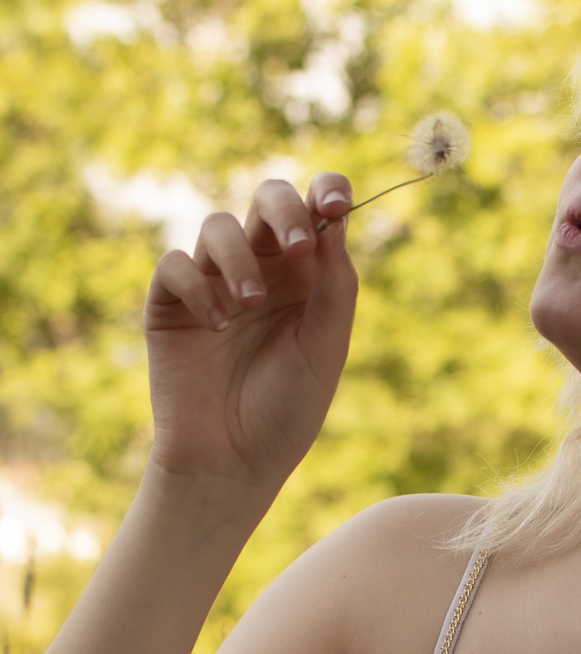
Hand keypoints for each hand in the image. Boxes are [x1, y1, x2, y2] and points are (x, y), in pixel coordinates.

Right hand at [144, 175, 357, 490]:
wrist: (233, 462)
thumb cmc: (287, 410)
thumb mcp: (324, 348)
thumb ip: (335, 285)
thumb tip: (336, 219)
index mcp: (308, 276)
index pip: (317, 211)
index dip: (327, 191)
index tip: (337, 203)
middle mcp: (263, 270)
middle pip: (267, 201)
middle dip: (283, 211)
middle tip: (297, 247)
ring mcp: (214, 282)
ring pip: (219, 226)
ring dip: (239, 261)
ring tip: (251, 307)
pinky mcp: (171, 302)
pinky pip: (176, 265)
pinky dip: (197, 287)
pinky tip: (215, 327)